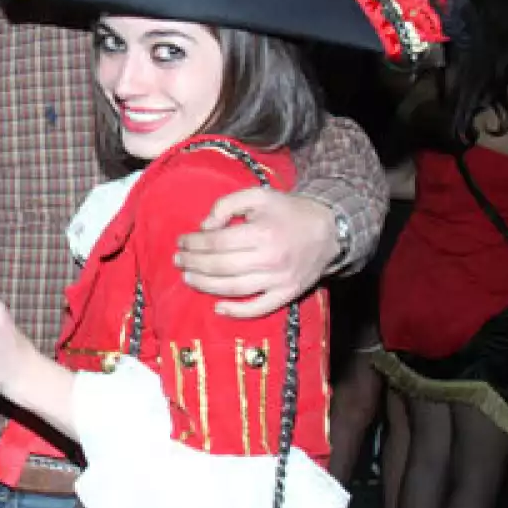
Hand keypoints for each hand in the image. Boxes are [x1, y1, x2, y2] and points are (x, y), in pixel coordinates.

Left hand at [175, 190, 336, 318]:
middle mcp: (270, 259)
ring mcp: (279, 280)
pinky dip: (237, 312)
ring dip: (205, 285)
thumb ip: (226, 205)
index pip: (217, 242)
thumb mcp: (257, 195)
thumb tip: (204, 227)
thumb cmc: (288, 211)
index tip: (182, 241)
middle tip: (178, 260)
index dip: (194, 243)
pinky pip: (259, 308)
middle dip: (193, 264)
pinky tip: (218, 308)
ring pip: (234, 289)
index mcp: (262, 233)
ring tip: (188, 278)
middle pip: (220, 266)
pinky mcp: (288, 294)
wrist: (329, 229)